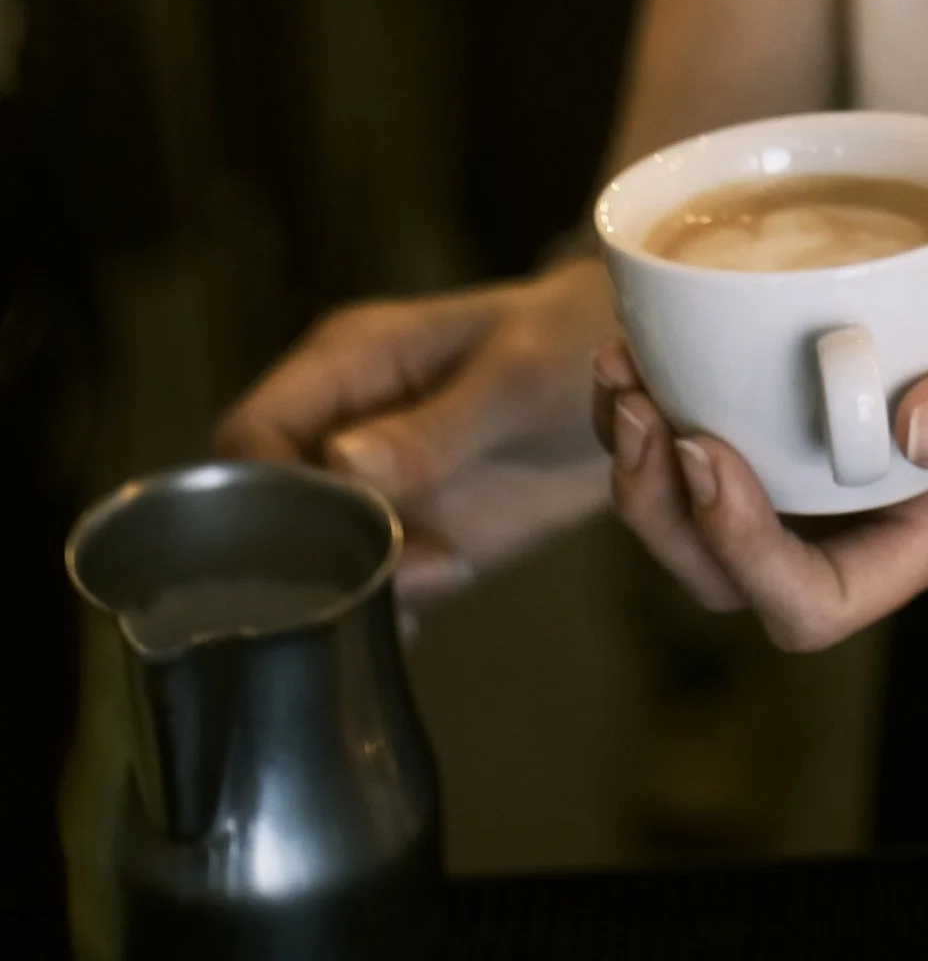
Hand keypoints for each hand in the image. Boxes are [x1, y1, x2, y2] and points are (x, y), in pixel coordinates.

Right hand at [214, 260, 618, 604]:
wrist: (643, 378)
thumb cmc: (571, 342)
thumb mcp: (515, 377)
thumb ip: (434, 426)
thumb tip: (339, 463)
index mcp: (348, 364)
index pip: (250, 433)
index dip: (260, 491)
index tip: (312, 539)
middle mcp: (343, 427)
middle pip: (267, 508)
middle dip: (305, 556)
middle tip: (378, 578)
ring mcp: (376, 487)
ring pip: (311, 557)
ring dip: (348, 590)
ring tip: (427, 583)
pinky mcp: (415, 532)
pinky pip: (366, 583)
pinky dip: (380, 610)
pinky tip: (418, 618)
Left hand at [597, 183, 927, 648]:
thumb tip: (915, 428)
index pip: (814, 602)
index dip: (740, 552)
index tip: (712, 450)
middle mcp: (890, 501)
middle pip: (736, 570)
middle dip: (664, 507)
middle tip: (636, 410)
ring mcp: (865, 443)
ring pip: (724, 498)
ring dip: (654, 454)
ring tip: (623, 370)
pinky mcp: (853, 376)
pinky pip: (751, 413)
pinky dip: (691, 383)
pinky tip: (666, 324)